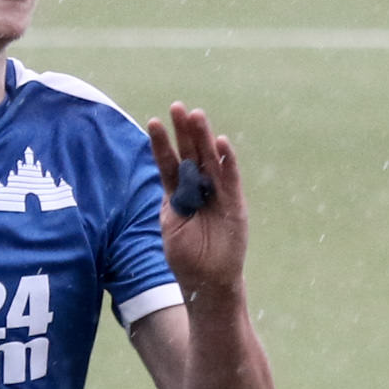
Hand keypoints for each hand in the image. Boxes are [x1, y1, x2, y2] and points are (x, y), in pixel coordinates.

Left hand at [145, 102, 245, 298]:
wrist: (207, 281)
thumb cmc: (186, 257)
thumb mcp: (172, 225)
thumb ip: (173, 199)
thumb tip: (172, 174)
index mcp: (179, 193)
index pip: (169, 162)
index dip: (162, 143)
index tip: (153, 122)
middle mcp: (199, 188)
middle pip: (191, 154)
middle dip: (184, 131)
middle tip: (178, 107)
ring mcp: (218, 195)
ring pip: (210, 160)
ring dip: (204, 138)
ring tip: (197, 115)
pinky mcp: (235, 204)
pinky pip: (230, 179)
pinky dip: (227, 161)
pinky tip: (221, 143)